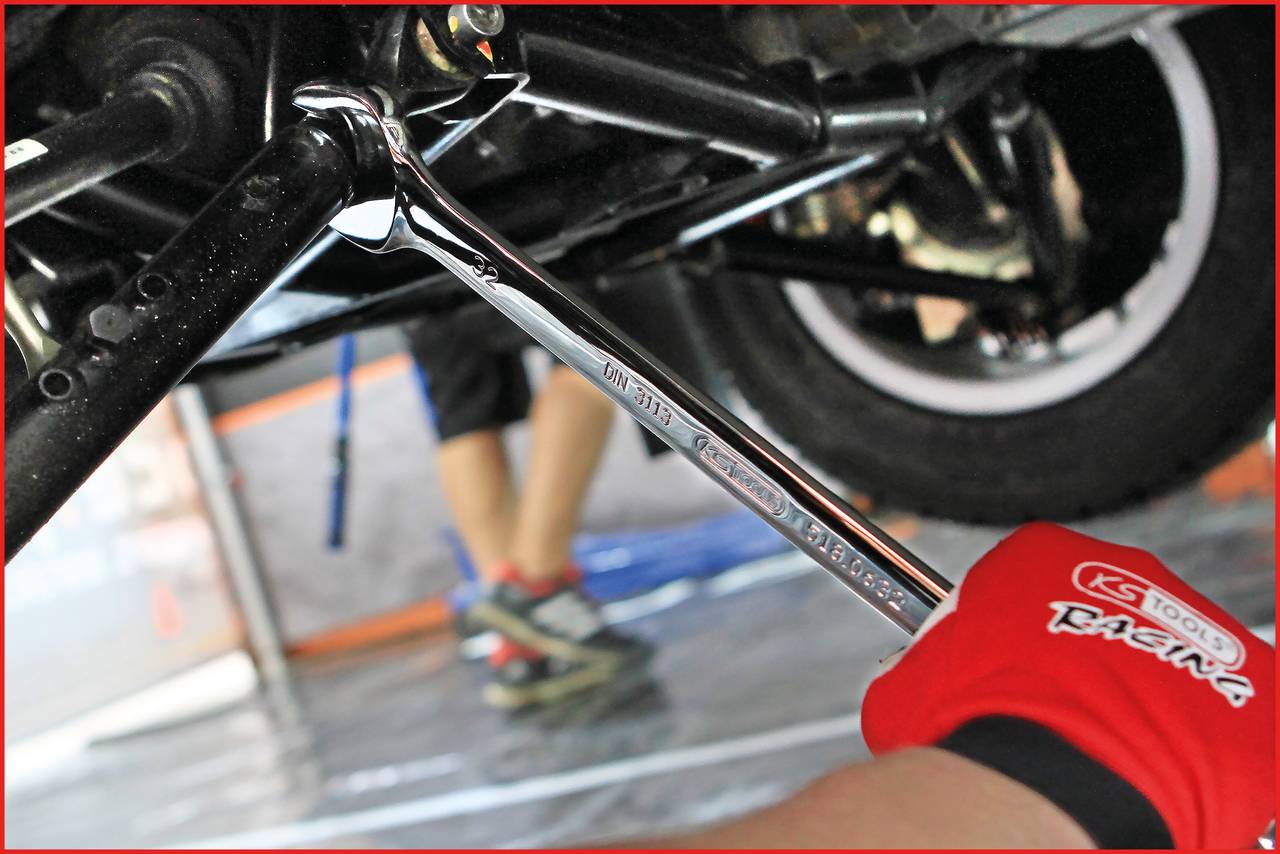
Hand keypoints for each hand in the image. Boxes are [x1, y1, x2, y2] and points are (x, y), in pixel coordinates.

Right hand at [863, 522, 1273, 848]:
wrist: (1044, 780)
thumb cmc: (967, 728)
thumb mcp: (911, 683)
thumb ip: (927, 666)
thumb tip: (915, 684)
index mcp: (1039, 555)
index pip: (1035, 584)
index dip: (1020, 643)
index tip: (1011, 685)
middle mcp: (1125, 571)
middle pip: (1110, 619)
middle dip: (1093, 670)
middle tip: (1067, 727)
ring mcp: (1195, 624)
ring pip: (1175, 665)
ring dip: (1153, 708)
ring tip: (1119, 768)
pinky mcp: (1257, 686)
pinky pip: (1237, 719)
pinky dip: (1211, 752)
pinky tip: (1171, 782)